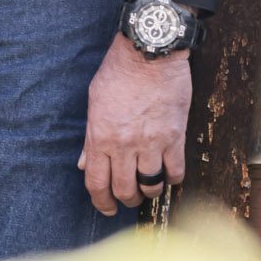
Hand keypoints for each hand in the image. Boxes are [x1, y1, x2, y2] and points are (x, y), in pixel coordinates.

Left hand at [79, 34, 191, 214]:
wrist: (149, 52)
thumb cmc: (119, 72)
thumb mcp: (94, 102)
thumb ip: (90, 137)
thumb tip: (84, 163)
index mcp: (100, 137)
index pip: (96, 182)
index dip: (101, 202)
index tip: (106, 208)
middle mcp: (123, 145)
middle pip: (124, 189)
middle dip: (126, 199)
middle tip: (129, 199)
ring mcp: (150, 143)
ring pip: (150, 185)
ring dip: (149, 191)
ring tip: (150, 188)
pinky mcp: (174, 136)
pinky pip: (175, 170)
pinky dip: (173, 178)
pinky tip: (171, 175)